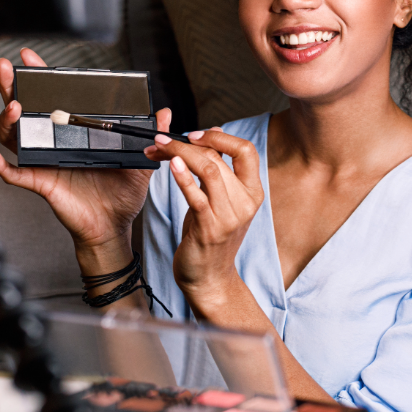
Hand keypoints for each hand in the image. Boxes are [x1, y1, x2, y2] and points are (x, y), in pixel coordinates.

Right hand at [0, 48, 158, 267]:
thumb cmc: (121, 196)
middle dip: (11, 87)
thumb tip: (164, 113)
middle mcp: (54, 144)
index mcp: (74, 133)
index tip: (30, 59)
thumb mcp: (140, 161)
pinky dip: (0, 166)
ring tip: (13, 106)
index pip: (53, 100)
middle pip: (25, 111)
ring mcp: (44, 162)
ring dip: (9, 121)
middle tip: (7, 69)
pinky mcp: (42, 183)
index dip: (40, 79)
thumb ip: (151, 135)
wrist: (114, 227)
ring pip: (15, 137)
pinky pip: (15, 175)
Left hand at [143, 128, 263, 306]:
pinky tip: (171, 166)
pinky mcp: (209, 228)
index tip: (194, 133)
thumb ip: (221, 169)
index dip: (220, 137)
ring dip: (180, 154)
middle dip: (185, 144)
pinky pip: (197, 196)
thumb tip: (216, 133)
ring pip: (208, 170)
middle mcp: (245, 202)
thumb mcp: (221, 200)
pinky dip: (183, 177)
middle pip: (219, 158)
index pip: (246, 150)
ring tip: (159, 148)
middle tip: (161, 140)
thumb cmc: (212, 237)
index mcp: (252, 192)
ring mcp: (229, 216)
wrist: (210, 278)